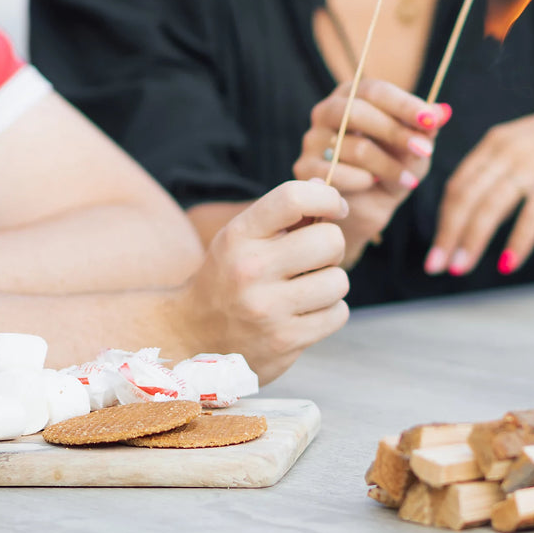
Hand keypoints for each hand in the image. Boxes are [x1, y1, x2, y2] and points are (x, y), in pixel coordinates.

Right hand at [179, 179, 350, 383]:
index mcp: (239, 235)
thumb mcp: (241, 238)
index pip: (293, 198)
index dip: (327, 197)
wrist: (194, 336)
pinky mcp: (284, 340)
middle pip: (330, 240)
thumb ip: (282, 214)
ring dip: (331, 283)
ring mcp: (267, 308)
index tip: (334, 208)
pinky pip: (338, 314)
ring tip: (307, 288)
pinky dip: (330, 312)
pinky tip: (307, 312)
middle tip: (315, 257)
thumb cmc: (229, 277)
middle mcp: (251, 269)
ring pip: (339, 281)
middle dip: (331, 246)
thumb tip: (327, 192)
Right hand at [294, 79, 447, 267]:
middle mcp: (328, 111)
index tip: (431, 120)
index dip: (404, 104)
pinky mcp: (304, 169)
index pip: (375, 90)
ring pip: (352, 146)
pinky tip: (376, 186)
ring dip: (387, 165)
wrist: (365, 211)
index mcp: (353, 95)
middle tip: (425, 150)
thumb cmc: (391, 171)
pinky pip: (335, 173)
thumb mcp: (414, 150)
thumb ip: (425, 129)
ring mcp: (312, 139)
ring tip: (408, 180)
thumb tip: (443, 111)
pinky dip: (363, 181)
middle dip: (395, 132)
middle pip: (356, 111)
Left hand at [427, 84, 533, 277]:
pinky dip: (518, 242)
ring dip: (472, 240)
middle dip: (448, 235)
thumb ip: (498, 168)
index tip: (434, 249)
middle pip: (466, 198)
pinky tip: (508, 263)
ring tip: (461, 267)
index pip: (457, 185)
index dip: (443, 220)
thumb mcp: (522, 143)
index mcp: (494, 143)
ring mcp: (532, 163)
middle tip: (436, 265)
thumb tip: (473, 210)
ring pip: (491, 207)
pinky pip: (532, 214)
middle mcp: (506, 151)